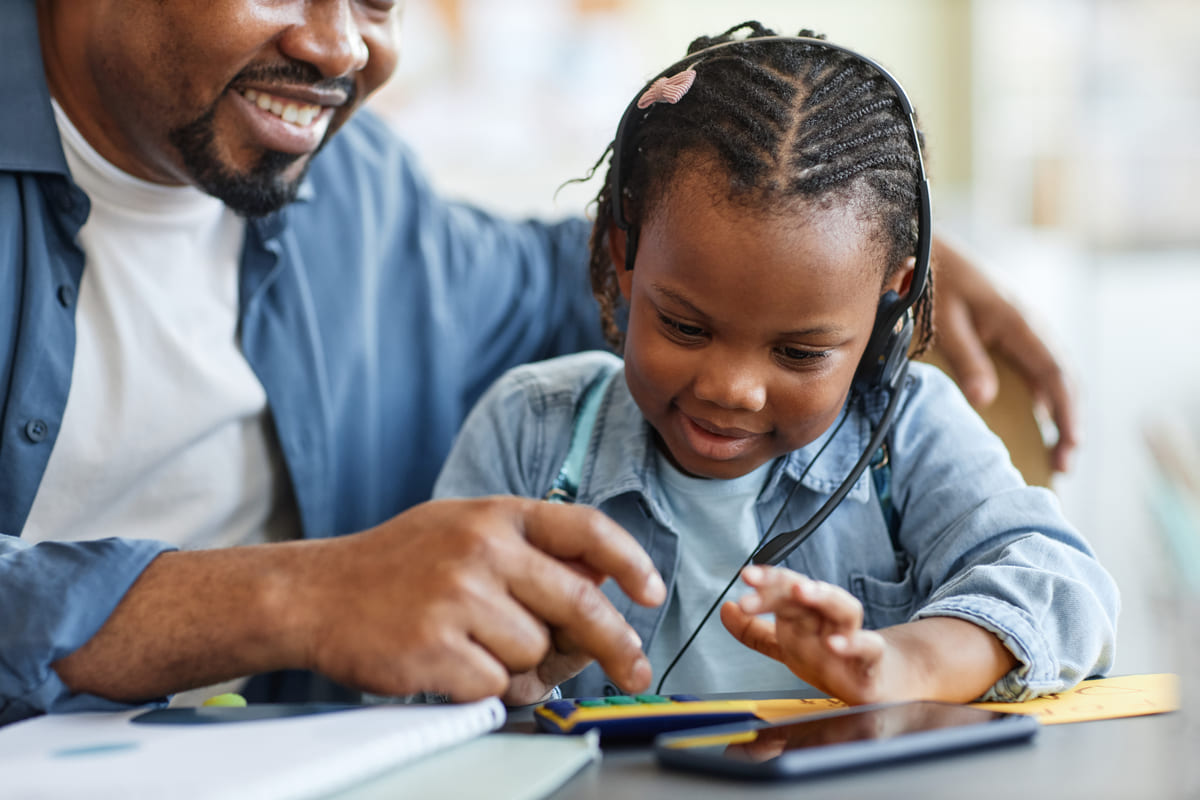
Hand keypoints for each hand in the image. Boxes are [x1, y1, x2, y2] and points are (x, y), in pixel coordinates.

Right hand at [295, 496, 664, 703]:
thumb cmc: (395, 567)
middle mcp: (480, 549)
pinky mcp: (435, 647)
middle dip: (614, 644)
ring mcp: (457, 597)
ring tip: (479, 651)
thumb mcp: (462, 532)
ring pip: (536, 652)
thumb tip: (601, 586)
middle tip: (632, 668)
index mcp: (494, 516)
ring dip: (521, 667)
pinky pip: (496, 685)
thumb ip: (527, 550)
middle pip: (578, 603)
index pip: (584, 529)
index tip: (651, 593)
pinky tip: (453, 667)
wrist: (312, 593)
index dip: (629, 561)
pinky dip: (485, 688)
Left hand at [720, 566, 900, 704]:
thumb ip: (754, 632)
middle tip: (756, 581)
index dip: (766, 581)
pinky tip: (835, 643)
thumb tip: (725, 609)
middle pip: (807, 593)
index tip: (745, 576)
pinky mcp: (870, 662)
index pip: (784, 589)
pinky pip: (867, 648)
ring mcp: (850, 637)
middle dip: (781, 584)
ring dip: (822, 596)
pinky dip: (852, 644)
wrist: (875, 683)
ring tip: (801, 591)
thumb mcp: (786, 646)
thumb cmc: (831, 659)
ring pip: (843, 608)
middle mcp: (826, 620)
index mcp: (805, 614)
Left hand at [931, 236, 1077, 471]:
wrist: (924, 247)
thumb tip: (984, 400)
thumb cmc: (932, 280)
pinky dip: (1041, 397)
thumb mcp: (944, 321)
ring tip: (1054, 452)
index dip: (1065, 412)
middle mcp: (1028, 325)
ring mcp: (1021, 328)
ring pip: (1051, 375)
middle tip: (1063, 465)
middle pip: (1061, 379)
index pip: (1054, 374)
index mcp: (1018, 322)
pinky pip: (1034, 368)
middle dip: (1067, 422)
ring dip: (1057, 412)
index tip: (1069, 445)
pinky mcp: (1008, 331)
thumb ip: (966, 358)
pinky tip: (1033, 421)